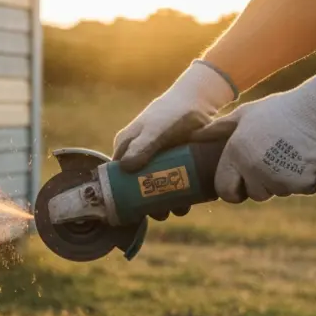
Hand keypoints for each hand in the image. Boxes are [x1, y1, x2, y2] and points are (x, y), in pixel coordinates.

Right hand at [112, 61, 237, 220]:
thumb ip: (142, 146)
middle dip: (149, 203)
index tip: (133, 210)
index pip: (116, 176)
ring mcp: (158, 162)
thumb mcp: (154, 129)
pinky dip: (181, 194)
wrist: (199, 102)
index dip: (122, 194)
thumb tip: (124, 167)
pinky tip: (190, 202)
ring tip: (179, 210)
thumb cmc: (170, 113)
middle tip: (161, 213)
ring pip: (158, 187)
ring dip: (167, 202)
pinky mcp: (176, 164)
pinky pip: (175, 183)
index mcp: (125, 147)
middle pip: (138, 186)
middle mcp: (138, 156)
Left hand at [193, 70, 315, 202]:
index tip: (239, 182)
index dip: (232, 189)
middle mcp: (255, 171)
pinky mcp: (304, 185)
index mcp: (236, 156)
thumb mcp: (244, 114)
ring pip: (276, 191)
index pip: (225, 191)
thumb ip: (218, 129)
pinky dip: (302, 179)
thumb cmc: (279, 110)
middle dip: (259, 183)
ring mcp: (280, 180)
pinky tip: (304, 157)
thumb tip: (194, 137)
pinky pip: (299, 189)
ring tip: (287, 154)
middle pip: (254, 193)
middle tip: (270, 160)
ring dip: (280, 180)